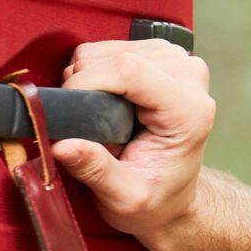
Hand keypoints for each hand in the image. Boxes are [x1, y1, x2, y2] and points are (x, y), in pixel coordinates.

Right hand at [51, 37, 214, 247]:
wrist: (173, 199)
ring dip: (92, 78)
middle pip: (117, 56)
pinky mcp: (164, 56)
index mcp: (188, 112)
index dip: (87, 82)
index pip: (129, 71)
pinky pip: (113, 48)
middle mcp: (189, 78)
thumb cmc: (152, 202)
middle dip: (87, 84)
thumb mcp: (123, 198)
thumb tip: (61, 145)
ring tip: (101, 118)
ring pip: (110, 48)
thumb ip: (95, 170)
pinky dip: (98, 71)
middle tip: (87, 126)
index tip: (66, 110)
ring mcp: (179, 62)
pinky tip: (108, 102)